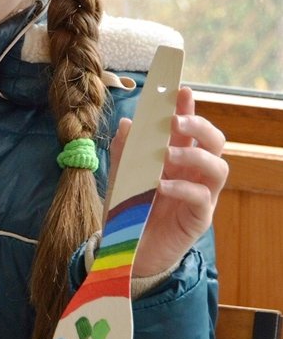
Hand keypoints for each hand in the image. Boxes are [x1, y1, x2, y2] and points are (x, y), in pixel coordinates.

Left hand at [107, 86, 228, 277]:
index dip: (188, 107)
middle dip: (199, 125)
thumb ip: (124, 151)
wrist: (124, 248)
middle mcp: (194, 172)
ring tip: (166, 156)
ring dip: (193, 155)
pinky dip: (182, 187)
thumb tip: (128, 123)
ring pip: (218, 166)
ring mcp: (201, 194)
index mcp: (177, 157)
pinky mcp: (199, 217)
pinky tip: (162, 185)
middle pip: (214, 141)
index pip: (189, 127)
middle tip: (176, 121)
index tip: (180, 90)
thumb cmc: (128, 210)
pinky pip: (202, 197)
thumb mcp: (120, 176)